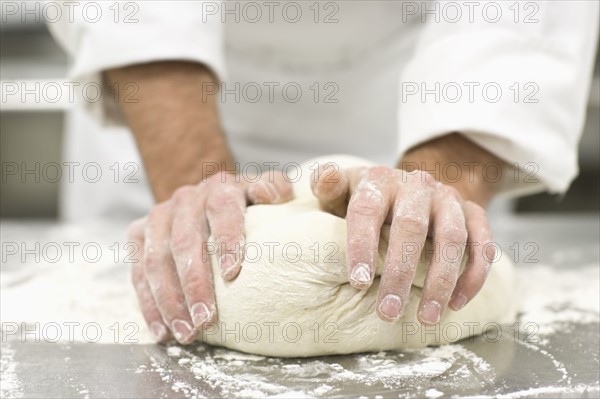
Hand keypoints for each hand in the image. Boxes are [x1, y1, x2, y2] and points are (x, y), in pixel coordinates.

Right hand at [128, 171, 293, 343]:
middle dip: (195, 285)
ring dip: (170, 301)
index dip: (227, 240)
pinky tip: (162, 330)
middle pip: (185, 243)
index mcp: (219, 188)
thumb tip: (273, 194)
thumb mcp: (265, 191)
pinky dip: (149, 305)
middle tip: (207, 319)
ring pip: (156, 261)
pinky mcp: (139, 234)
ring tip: (187, 332)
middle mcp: (185, 199)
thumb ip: (274, 188)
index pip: (222, 210)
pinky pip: (138, 272)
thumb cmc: (245, 204)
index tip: (233, 274)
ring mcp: (159, 216)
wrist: (208, 196)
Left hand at [311, 164, 494, 324]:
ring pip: (452, 238)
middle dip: (399, 272)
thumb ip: (328, 185)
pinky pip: (482, 245)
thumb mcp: (344, 190)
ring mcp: (448, 199)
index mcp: (380, 181)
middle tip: (388, 311)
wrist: (414, 186)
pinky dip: (473, 276)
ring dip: (440, 281)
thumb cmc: (370, 199)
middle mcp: (416, 186)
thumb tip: (325, 179)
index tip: (359, 282)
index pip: (367, 210)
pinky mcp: (473, 213)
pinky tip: (456, 304)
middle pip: (411, 226)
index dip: (362, 245)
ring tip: (426, 317)